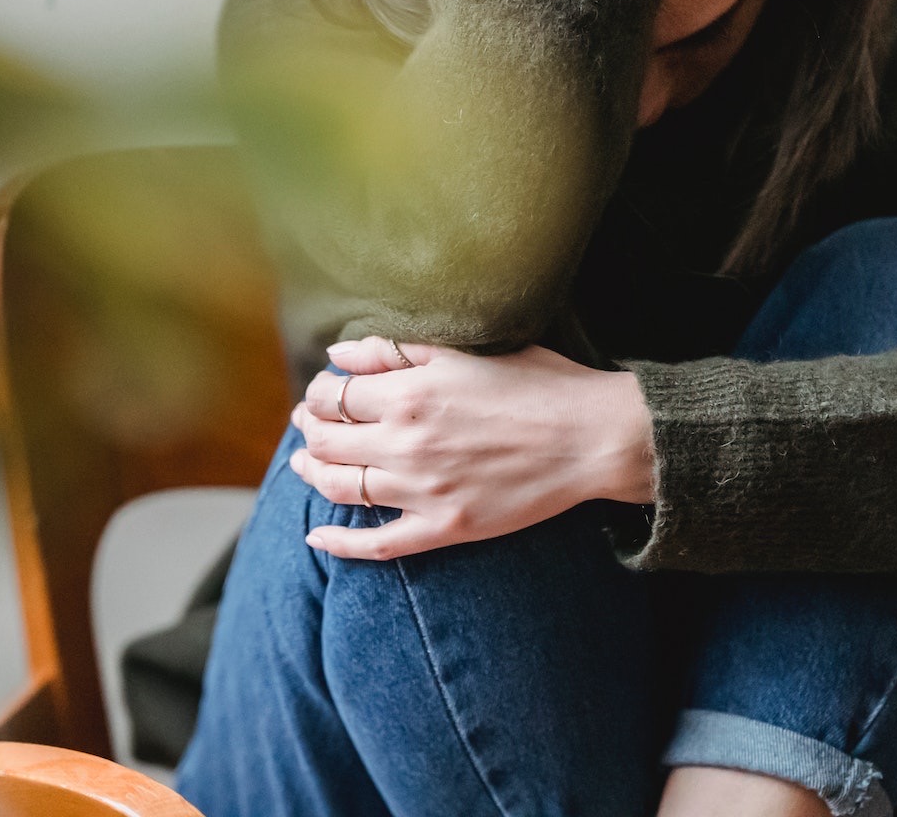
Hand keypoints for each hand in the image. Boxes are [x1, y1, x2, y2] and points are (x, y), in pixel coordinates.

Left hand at [287, 336, 656, 559]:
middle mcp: (406, 443)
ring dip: (312, 474)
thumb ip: (395, 351)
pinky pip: (377, 545)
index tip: (323, 393)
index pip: (331, 396)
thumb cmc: (536, 383)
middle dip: (308, 429)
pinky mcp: (444, 529)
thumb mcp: (464, 351)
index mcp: (408, 393)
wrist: (591, 438)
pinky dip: (339, 545)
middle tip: (307, 424)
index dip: (318, 394)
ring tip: (305, 464)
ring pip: (339, 488)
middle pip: (326, 441)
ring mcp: (422, 491)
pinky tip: (317, 539)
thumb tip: (337, 356)